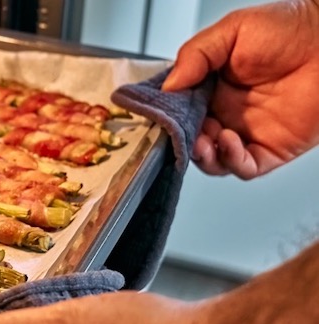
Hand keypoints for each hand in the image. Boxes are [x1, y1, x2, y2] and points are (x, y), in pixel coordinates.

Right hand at [162, 0, 318, 178]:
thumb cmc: (290, 28)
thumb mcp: (232, 30)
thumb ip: (195, 56)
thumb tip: (169, 85)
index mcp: (211, 87)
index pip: (179, 111)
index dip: (168, 117)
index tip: (160, 116)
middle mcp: (226, 112)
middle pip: (190, 139)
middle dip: (182, 140)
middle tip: (180, 132)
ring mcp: (246, 133)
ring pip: (212, 160)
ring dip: (203, 156)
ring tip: (205, 140)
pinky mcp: (269, 150)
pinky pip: (243, 168)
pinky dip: (231, 162)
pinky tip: (229, 143)